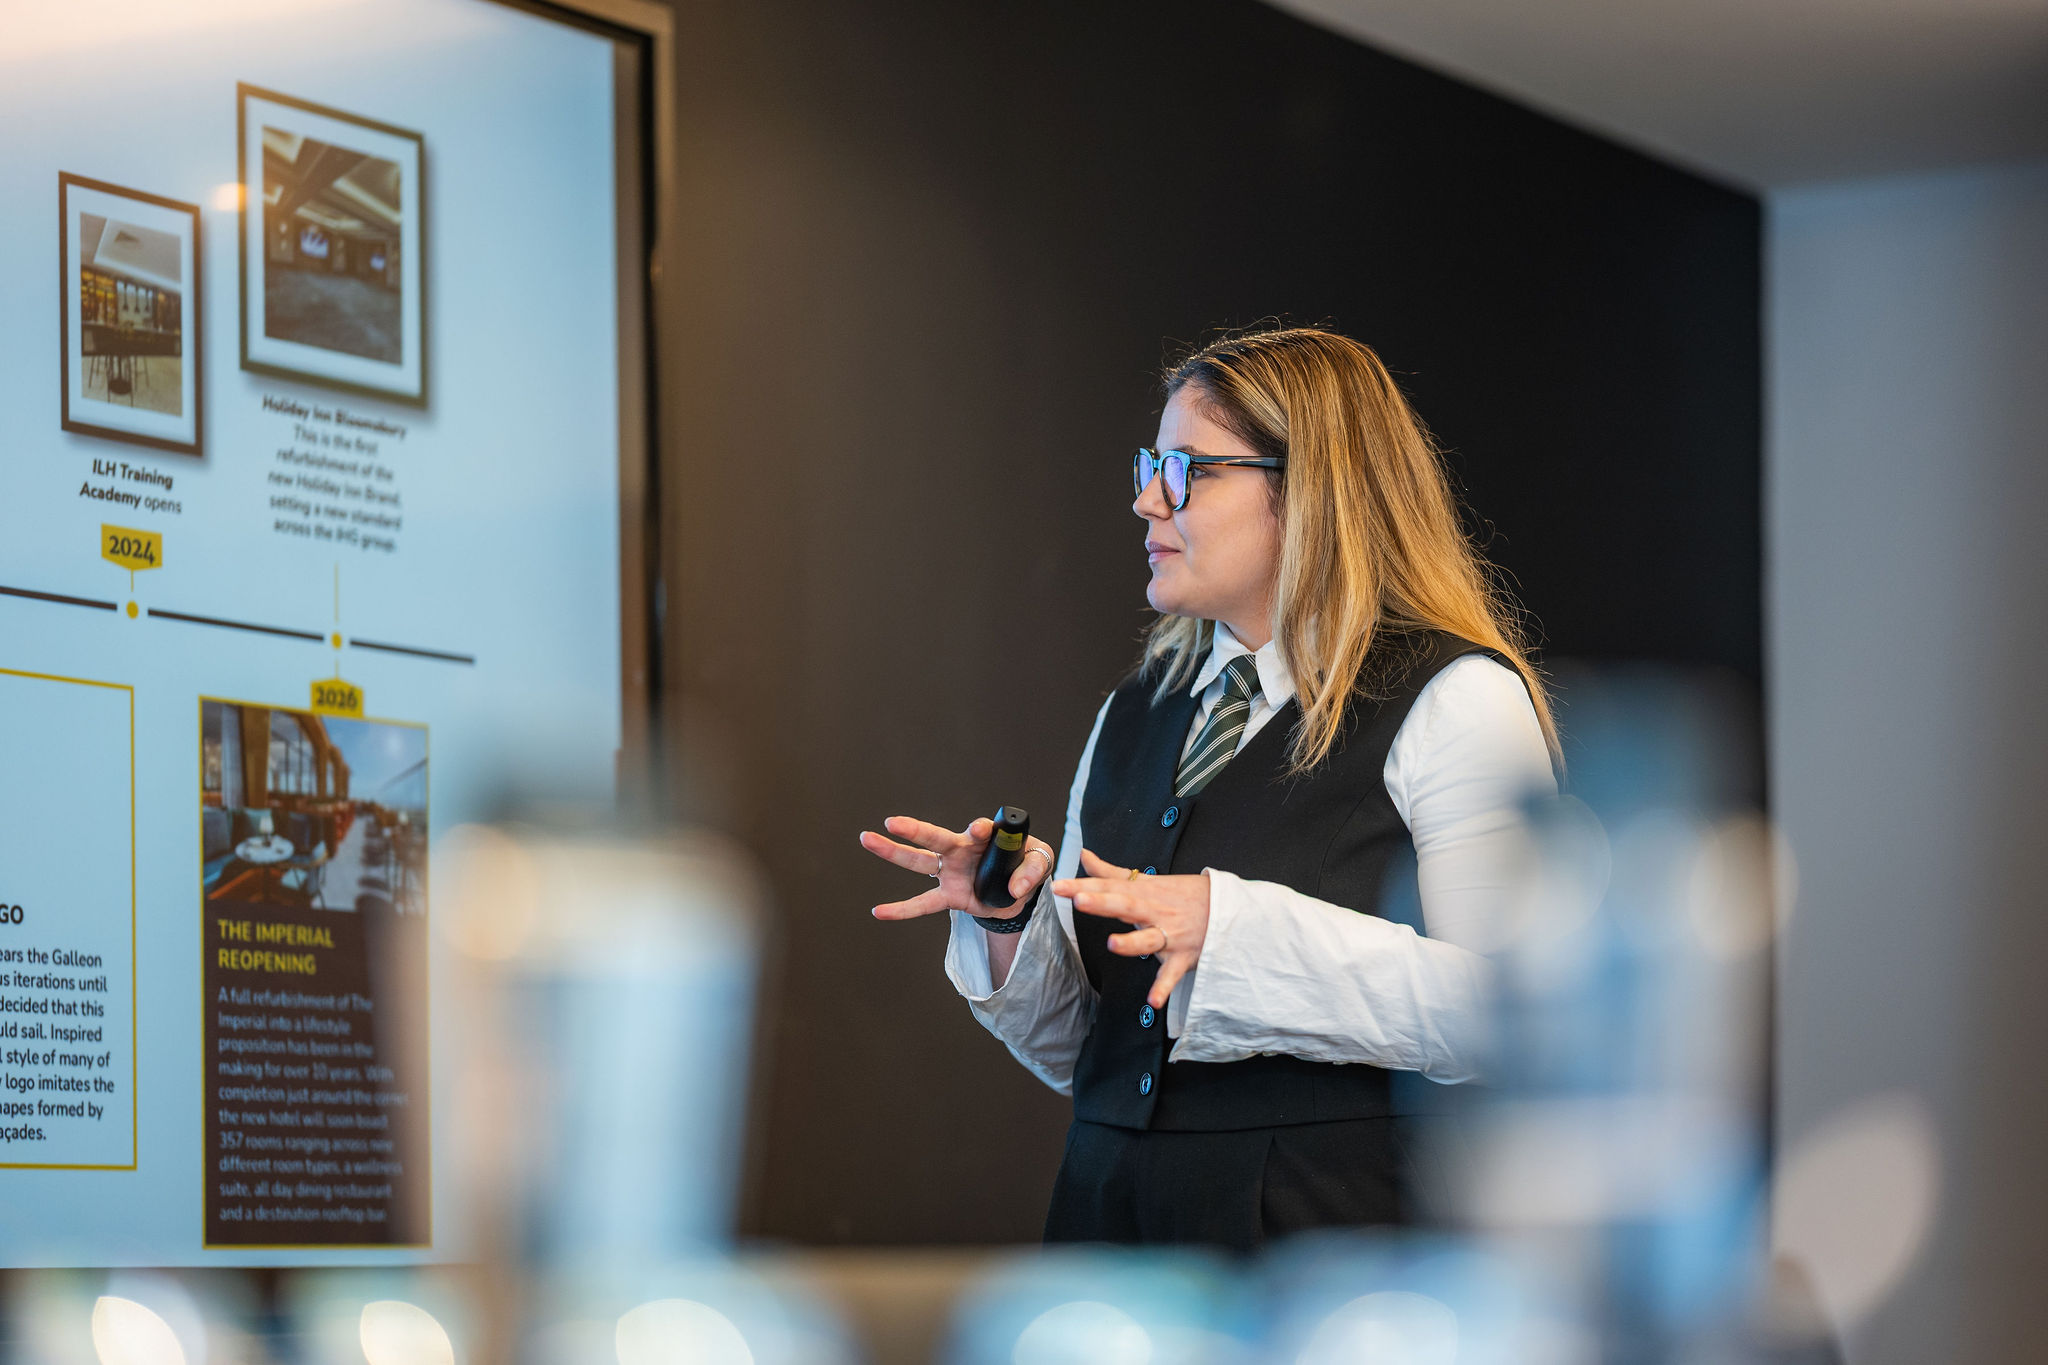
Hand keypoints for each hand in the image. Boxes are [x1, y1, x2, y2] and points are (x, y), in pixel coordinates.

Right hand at [859, 815, 1055, 920]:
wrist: (1019, 891)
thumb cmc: (1026, 865)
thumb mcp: (1040, 861)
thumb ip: (1032, 870)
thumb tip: (1017, 888)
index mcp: (984, 838)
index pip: (980, 830)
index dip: (980, 829)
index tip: (981, 829)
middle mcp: (962, 851)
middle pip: (934, 838)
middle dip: (913, 829)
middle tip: (892, 822)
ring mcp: (951, 872)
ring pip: (918, 862)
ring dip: (892, 851)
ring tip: (867, 839)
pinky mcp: (950, 896)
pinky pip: (923, 903)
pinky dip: (901, 909)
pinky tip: (879, 911)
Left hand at [1055, 849, 1209, 1008]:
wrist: (1229, 911)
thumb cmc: (1187, 896)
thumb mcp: (1150, 881)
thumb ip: (1113, 873)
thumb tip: (1085, 857)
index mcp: (1144, 893)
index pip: (1110, 887)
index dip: (1083, 885)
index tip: (1059, 885)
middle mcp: (1155, 913)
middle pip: (1126, 907)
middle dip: (1103, 903)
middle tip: (1079, 899)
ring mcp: (1169, 936)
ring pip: (1148, 940)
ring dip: (1132, 943)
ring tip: (1112, 945)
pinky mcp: (1182, 958)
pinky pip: (1171, 975)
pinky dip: (1163, 988)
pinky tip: (1153, 1002)